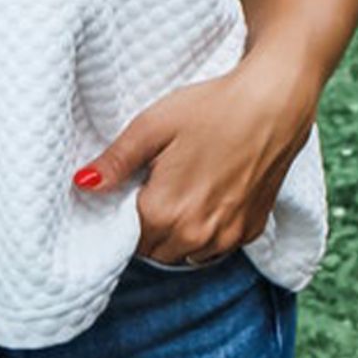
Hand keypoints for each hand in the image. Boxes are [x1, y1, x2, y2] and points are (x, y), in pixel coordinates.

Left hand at [70, 54, 318, 264]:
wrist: (275, 103)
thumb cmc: (211, 108)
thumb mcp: (152, 126)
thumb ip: (115, 161)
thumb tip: (82, 184)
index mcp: (164, 212)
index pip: (126, 238)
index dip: (121, 215)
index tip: (128, 190)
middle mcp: (196, 236)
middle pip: (153, 251)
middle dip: (146, 227)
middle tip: (152, 186)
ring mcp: (228, 237)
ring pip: (183, 255)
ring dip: (173, 235)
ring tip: (178, 191)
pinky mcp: (252, 230)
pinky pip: (215, 248)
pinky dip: (204, 233)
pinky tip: (206, 197)